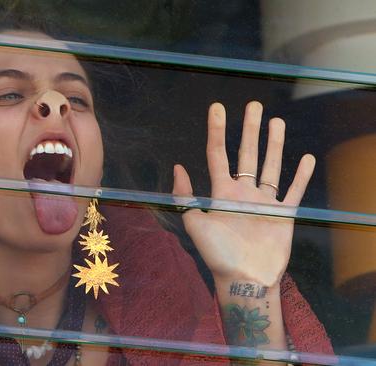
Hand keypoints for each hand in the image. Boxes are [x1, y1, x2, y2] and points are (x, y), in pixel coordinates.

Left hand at [172, 102, 314, 286]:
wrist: (244, 279)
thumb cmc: (217, 255)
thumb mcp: (194, 224)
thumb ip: (185, 197)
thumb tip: (178, 167)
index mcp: (221, 193)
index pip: (218, 154)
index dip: (217, 130)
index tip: (217, 108)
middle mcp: (243, 194)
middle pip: (247, 154)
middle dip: (250, 129)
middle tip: (254, 105)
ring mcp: (264, 203)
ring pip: (270, 167)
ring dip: (274, 145)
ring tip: (277, 121)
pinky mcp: (284, 215)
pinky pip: (294, 191)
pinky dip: (301, 176)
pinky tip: (306, 157)